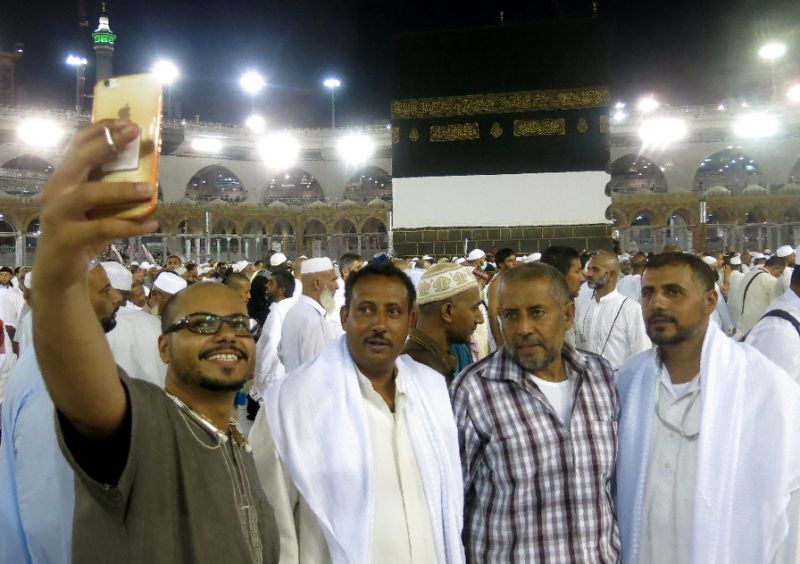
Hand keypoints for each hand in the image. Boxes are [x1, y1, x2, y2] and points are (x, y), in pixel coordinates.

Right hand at [35, 121, 158, 283]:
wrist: (59, 269)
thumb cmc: (82, 231)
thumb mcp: (95, 205)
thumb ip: (110, 186)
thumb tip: (148, 170)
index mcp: (64, 177)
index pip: (78, 143)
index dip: (102, 129)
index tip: (129, 122)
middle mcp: (57, 190)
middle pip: (80, 160)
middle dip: (109, 144)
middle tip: (136, 134)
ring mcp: (59, 213)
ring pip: (90, 194)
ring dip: (123, 190)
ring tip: (150, 189)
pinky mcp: (68, 238)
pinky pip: (104, 228)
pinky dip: (131, 226)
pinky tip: (152, 224)